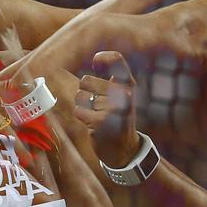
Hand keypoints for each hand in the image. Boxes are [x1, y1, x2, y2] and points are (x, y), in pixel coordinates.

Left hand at [72, 51, 139, 167]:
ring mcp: (112, 107)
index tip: (96, 62)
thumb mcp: (120, 95)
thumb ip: (109, 77)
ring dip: (83, 106)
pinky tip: (93, 123)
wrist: (124, 149)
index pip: (116, 59)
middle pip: (85, 80)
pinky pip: (78, 110)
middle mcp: (123, 93)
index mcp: (128, 84)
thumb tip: (96, 58)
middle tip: (98, 105)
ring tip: (96, 114)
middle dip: (85, 92)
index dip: (102, 57)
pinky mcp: (100, 121)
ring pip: (80, 96)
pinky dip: (82, 117)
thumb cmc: (117, 117)